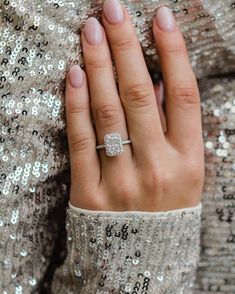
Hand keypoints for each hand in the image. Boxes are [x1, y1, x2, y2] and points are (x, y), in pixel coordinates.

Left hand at [65, 0, 204, 211]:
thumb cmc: (167, 209)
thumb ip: (175, 128)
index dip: (173, 52)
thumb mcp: (185, 172)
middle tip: (112, 11)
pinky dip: (76, 104)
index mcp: (188, 162)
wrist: (142, 258)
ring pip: (108, 112)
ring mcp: (122, 182)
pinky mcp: (90, 194)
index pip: (184, 95)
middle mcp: (157, 168)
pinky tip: (74, 74)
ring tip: (90, 32)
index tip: (159, 18)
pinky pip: (81, 140)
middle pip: (141, 95)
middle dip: (125, 47)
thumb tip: (162, 81)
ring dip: (97, 66)